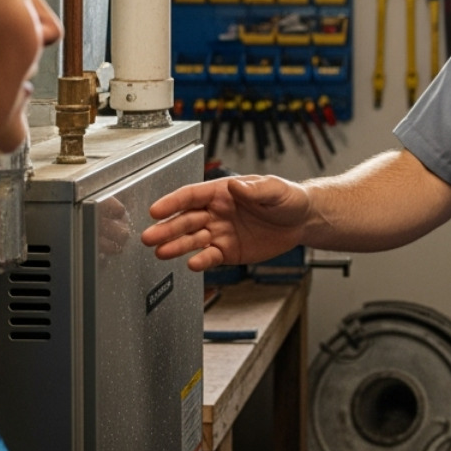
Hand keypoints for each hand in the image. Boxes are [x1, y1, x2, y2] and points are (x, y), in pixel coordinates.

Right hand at [140, 174, 310, 271]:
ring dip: (176, 246)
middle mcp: (216, 212)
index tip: (156, 210)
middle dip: (167, 228)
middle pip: (186, 219)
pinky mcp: (228, 251)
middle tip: (148, 237)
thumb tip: (235, 187)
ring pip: (193, 239)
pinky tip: (192, 264)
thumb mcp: (275, 189)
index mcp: (222, 192)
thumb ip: (255, 189)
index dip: (172, 202)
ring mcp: (220, 232)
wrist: (302, 221)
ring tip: (160, 252)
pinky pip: (211, 256)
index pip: (191, 196)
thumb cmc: (287, 198)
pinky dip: (201, 260)